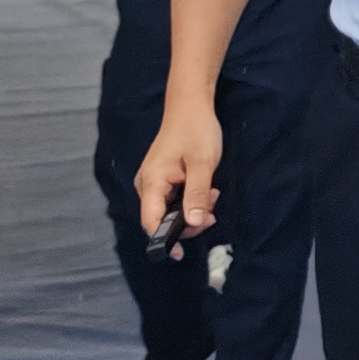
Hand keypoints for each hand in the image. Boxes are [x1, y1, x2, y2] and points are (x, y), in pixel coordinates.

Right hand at [138, 98, 224, 239]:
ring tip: (211, 194)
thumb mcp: (202, 163)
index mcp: (151, 182)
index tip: (182, 253)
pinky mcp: (163, 179)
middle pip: (161, 219)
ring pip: (170, 210)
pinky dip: (190, 200)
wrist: (191, 106)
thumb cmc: (196, 130)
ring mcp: (154, 182)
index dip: (164, 240)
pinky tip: (205, 189)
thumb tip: (193, 223)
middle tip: (212, 209)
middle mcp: (147, 185)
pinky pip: (173, 199)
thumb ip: (196, 194)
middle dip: (188, 221)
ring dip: (192, 210)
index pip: (151, 222)